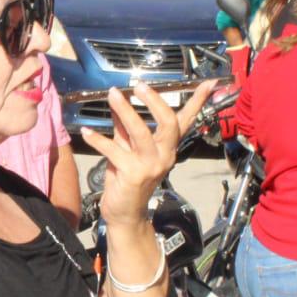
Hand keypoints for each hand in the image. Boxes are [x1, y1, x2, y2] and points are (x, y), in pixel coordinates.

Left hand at [81, 80, 215, 226]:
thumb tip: (119, 99)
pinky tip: (86, 132)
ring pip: (141, 132)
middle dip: (155, 101)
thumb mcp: (128, 147)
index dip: (198, 101)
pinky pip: (114, 150)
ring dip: (126, 111)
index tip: (209, 82)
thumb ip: (125, 126)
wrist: (125, 214)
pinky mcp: (133, 174)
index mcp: (167, 147)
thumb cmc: (127, 179)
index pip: (186, 121)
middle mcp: (165, 155)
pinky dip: (98, 139)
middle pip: (169, 123)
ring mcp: (150, 166)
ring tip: (113, 95)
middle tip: (139, 86)